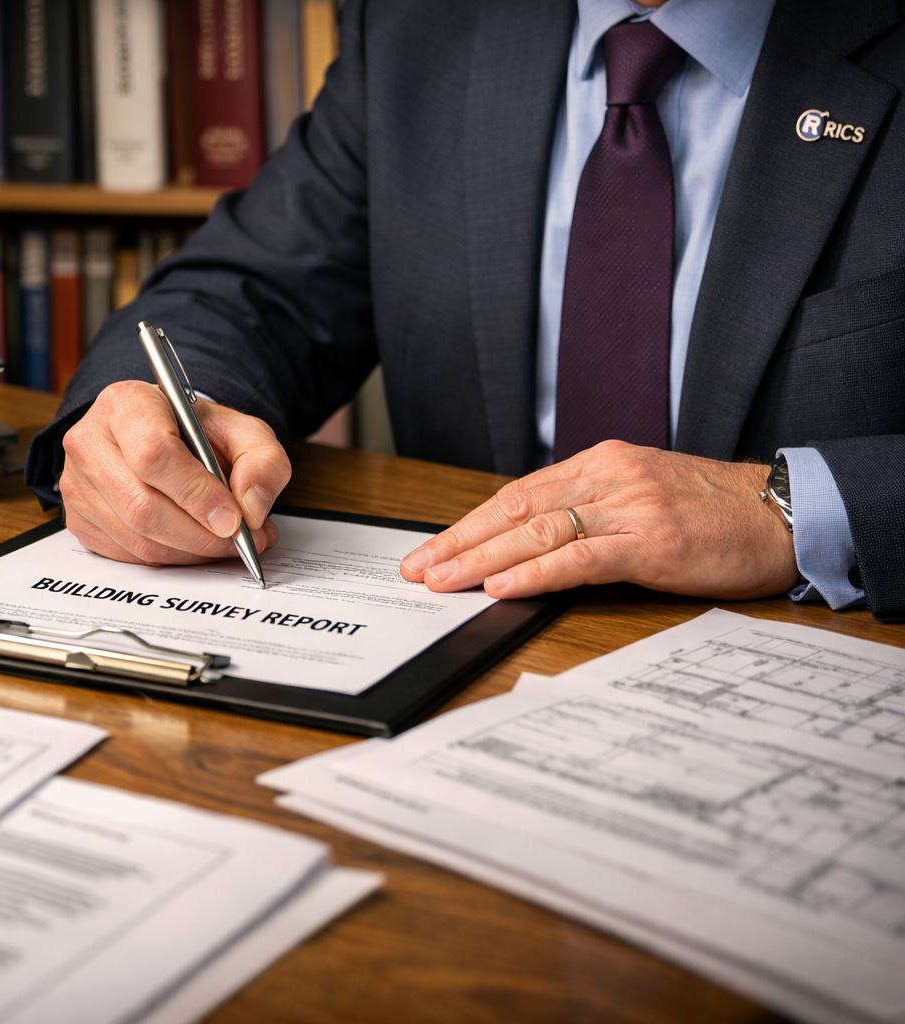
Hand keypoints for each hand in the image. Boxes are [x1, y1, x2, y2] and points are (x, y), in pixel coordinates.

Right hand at [59, 380, 291, 564]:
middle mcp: (90, 442)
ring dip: (190, 552)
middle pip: (143, 506)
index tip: (233, 517)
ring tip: (225, 544)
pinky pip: (127, 555)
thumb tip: (251, 509)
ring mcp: (77, 484)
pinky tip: (193, 545)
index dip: (197, 494)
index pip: (154, 455)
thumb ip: (262, 461)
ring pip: (137, 538)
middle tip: (240, 539)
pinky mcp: (78, 519)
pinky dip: (170, 559)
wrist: (155, 435)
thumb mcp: (239, 429)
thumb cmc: (192, 431)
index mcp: (125, 404)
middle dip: (200, 535)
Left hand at [398, 441, 799, 599]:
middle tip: (417, 568)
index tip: (431, 548)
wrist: (786, 514)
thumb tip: (530, 545)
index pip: (517, 495)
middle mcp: (609, 478)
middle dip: (459, 542)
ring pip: (537, 532)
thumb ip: (589, 513)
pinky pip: (580, 558)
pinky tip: (501, 586)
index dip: (468, 523)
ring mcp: (630, 508)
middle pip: (515, 511)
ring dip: (481, 559)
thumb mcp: (642, 499)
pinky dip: (535, 573)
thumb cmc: (715, 513)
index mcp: (602, 464)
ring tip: (442, 581)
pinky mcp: (653, 542)